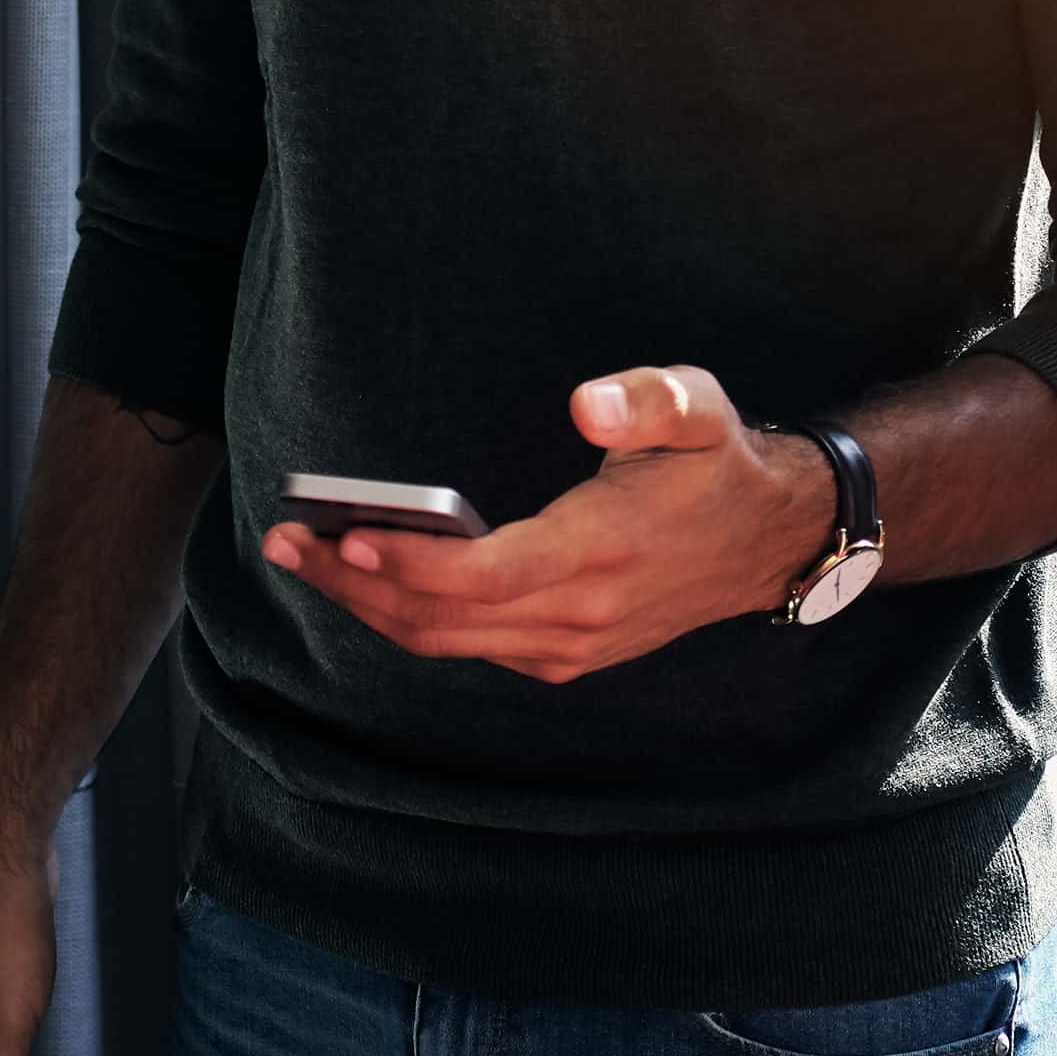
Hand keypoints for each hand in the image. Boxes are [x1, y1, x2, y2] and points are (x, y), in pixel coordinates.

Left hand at [256, 365, 828, 684]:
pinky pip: (468, 647)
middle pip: (442, 619)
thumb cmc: (719, 465)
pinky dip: (409, 619)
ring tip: (305, 557)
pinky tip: (366, 581)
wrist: (770, 542)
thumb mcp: (699, 410)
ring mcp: (568, 645)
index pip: (483, 575)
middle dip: (356, 583)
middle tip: (286, 542)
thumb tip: (588, 403)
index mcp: (600, 553)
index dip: (409, 562)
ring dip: (369, 604)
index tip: (344, 532)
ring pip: (446, 641)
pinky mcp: (562, 655)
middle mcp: (578, 615)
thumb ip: (648, 400)